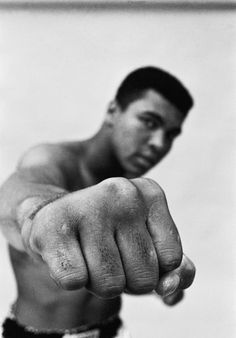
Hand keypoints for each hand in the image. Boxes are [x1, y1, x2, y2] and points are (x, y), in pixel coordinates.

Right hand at [21, 177, 194, 297]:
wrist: (53, 219)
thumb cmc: (108, 237)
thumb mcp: (149, 248)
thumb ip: (177, 271)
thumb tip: (171, 287)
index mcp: (151, 192)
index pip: (171, 260)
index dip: (149, 266)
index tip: (128, 246)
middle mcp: (123, 192)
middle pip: (143, 277)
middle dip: (124, 278)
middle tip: (104, 252)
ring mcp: (88, 205)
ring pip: (110, 286)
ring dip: (98, 281)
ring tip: (85, 252)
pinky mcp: (53, 225)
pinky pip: (75, 281)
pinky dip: (70, 278)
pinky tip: (66, 254)